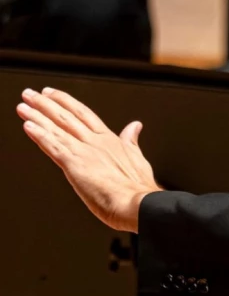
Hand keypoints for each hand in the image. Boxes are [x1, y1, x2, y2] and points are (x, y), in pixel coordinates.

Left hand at [17, 87, 160, 232]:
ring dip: (38, 115)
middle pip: (67, 116)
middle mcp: (95, 141)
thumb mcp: (137, 157)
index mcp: (110, 139)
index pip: (84, 114)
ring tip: (23, 105)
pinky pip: (53, 146)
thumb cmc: (138, 187)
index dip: (67, 102)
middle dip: (46, 104)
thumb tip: (135, 126)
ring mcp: (84, 151)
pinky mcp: (75, 164)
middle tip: (30, 94)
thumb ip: (131, 140)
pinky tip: (28, 126)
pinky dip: (40, 135)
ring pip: (57, 128)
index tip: (52, 94)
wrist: (138, 201)